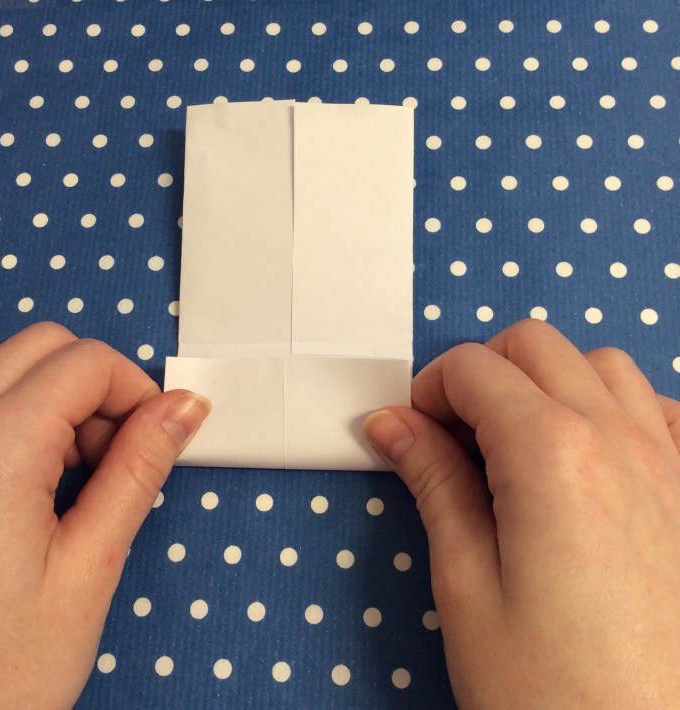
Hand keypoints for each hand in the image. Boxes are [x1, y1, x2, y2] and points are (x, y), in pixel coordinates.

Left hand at [0, 323, 208, 709]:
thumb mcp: (92, 566)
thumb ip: (139, 469)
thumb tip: (181, 408)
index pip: (86, 362)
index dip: (135, 390)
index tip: (151, 433)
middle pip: (44, 345)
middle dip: (94, 386)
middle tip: (107, 455)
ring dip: (46, 389)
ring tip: (61, 461)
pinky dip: (3, 401)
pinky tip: (18, 459)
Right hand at [365, 319, 679, 707]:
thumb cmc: (552, 695)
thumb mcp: (465, 582)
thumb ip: (433, 481)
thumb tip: (394, 426)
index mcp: (551, 455)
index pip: (473, 368)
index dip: (428, 390)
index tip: (413, 428)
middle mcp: (620, 441)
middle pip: (535, 345)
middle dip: (482, 372)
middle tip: (453, 431)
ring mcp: (670, 463)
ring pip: (600, 364)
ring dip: (547, 381)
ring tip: (517, 441)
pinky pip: (659, 408)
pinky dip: (614, 406)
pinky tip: (589, 452)